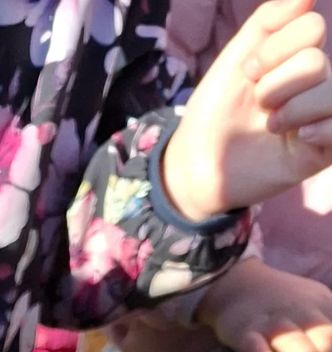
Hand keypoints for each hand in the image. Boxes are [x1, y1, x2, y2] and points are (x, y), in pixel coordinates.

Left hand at [164, 0, 331, 219]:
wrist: (197, 166)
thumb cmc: (216, 111)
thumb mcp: (236, 58)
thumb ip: (269, 20)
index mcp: (302, 55)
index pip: (311, 28)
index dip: (272, 50)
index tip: (248, 73)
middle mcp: (320, 81)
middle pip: (316, 62)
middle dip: (273, 85)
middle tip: (257, 105)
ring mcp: (325, 114)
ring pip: (330, 92)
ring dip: (289, 111)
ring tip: (270, 126)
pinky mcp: (326, 148)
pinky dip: (320, 130)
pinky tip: (300, 138)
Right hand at [195, 257, 331, 351]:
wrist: (237, 283)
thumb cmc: (284, 303)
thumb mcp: (317, 304)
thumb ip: (329, 327)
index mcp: (322, 306)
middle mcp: (300, 313)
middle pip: (324, 335)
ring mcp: (271, 323)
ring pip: (293, 342)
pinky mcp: (243, 333)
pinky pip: (255, 348)